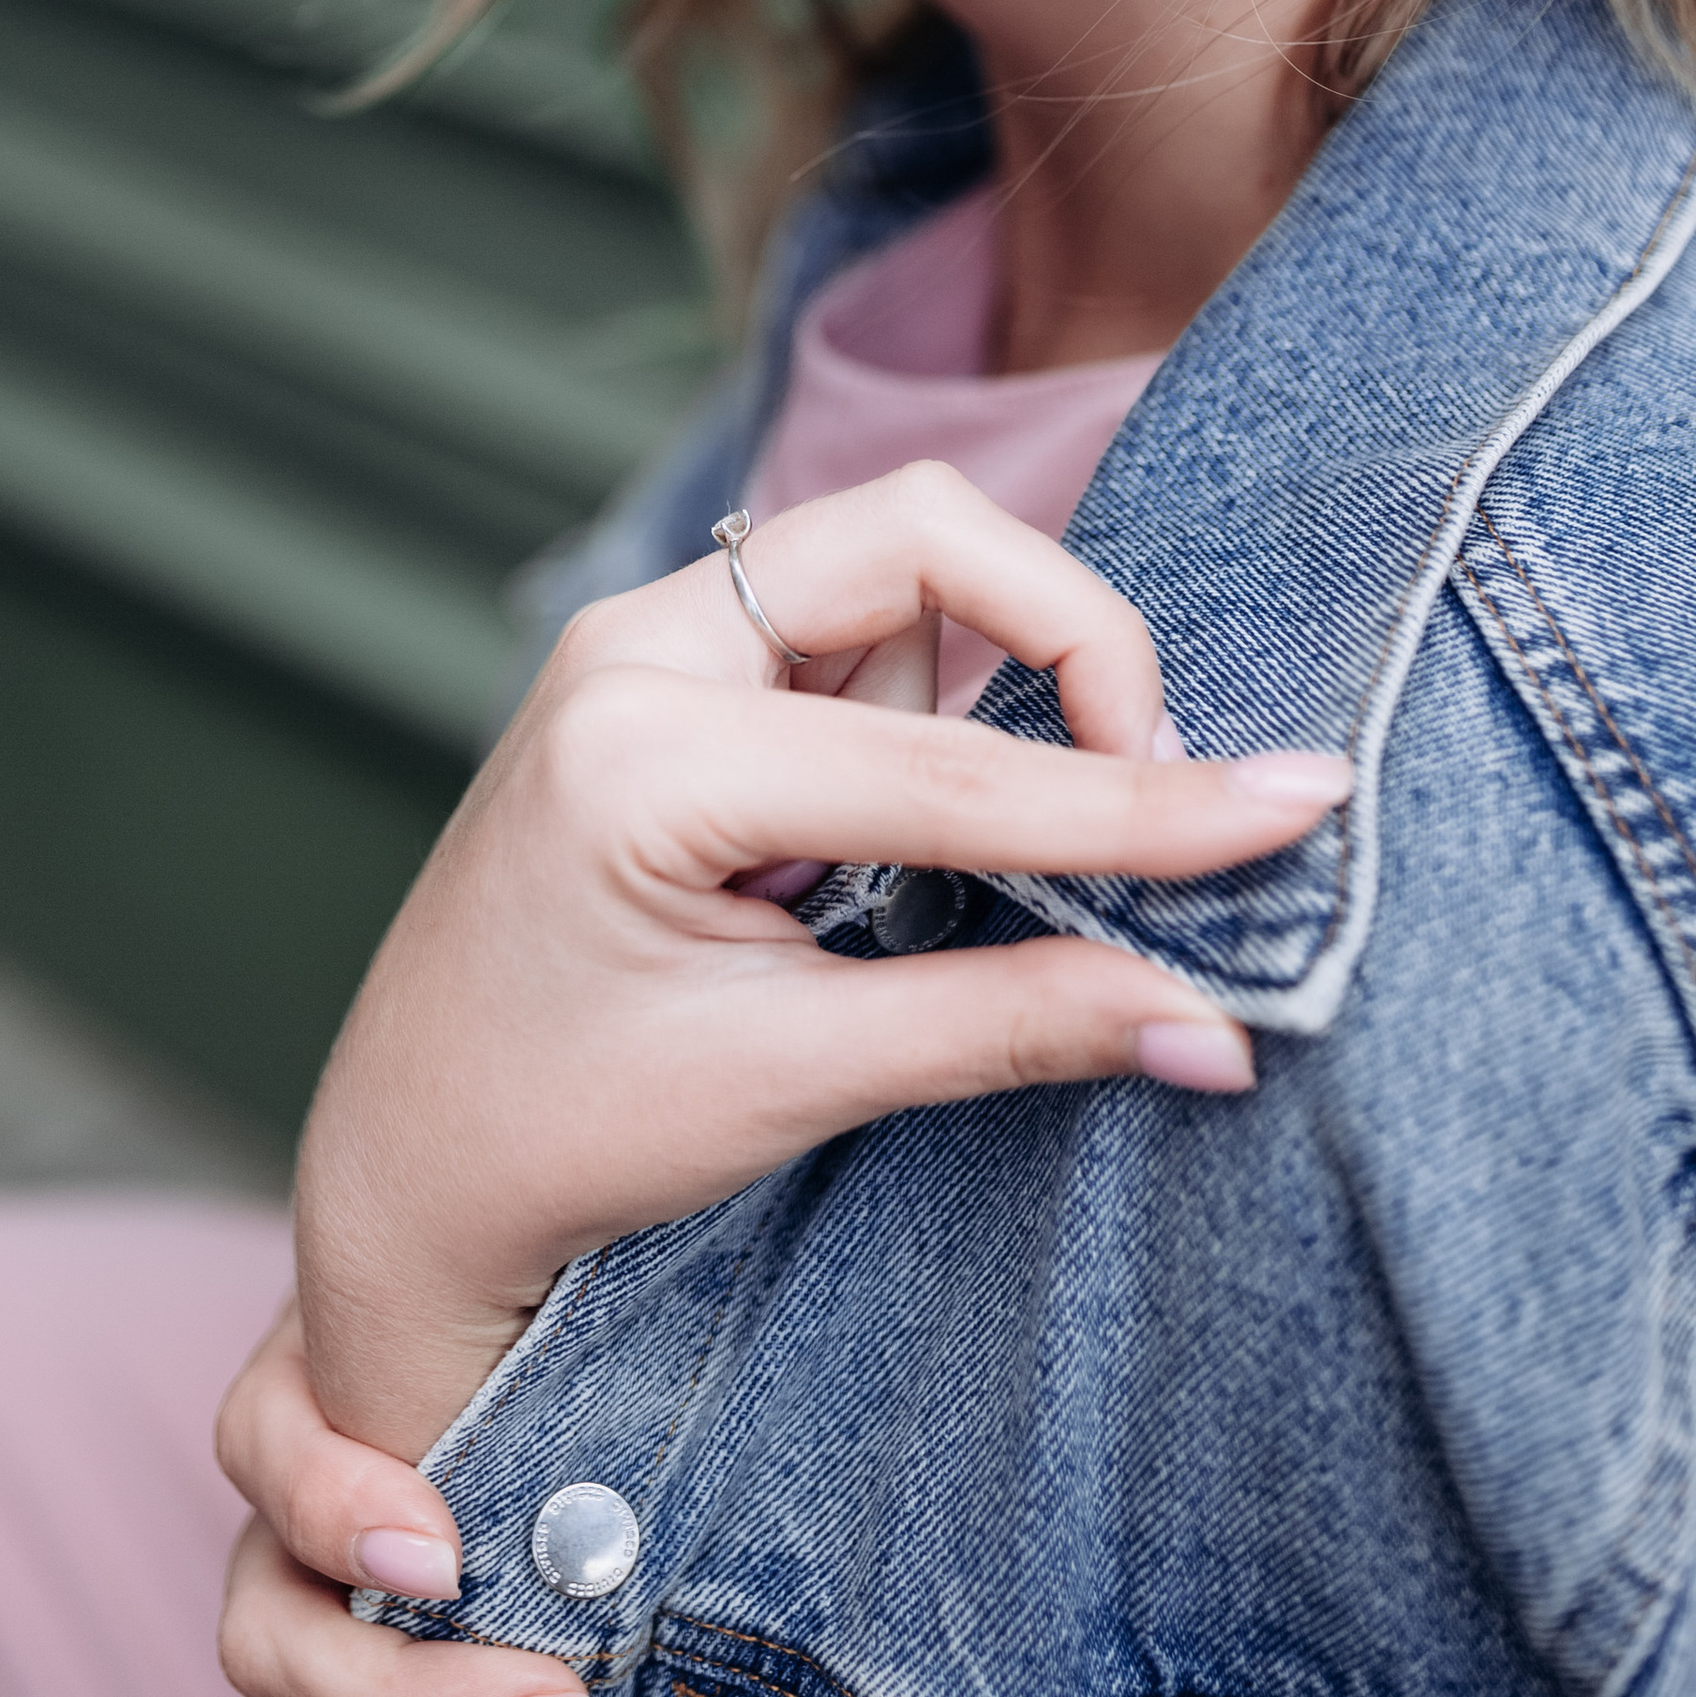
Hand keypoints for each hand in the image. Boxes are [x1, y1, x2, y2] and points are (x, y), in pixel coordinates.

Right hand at [217, 1300, 601, 1696]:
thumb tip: (601, 1389)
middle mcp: (295, 1517)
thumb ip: (537, 1348)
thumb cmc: (570, 1311)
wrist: (609, 1377)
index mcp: (314, 1389)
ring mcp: (321, 1620)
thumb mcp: (543, 1298)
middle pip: (267, 1636)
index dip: (331, 1509)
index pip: (261, 1445)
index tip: (446, 1559)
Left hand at [296, 460, 1349, 1457]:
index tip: (1290, 805)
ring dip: (985, 683)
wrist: (405, 1164)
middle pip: (918, 531)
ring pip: (899, 570)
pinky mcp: (676, 667)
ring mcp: (649, 642)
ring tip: (959, 868)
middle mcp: (634, 651)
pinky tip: (908, 834)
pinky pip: (854, 624)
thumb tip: (1212, 1021)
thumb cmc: (558, 1137)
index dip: (1136, 796)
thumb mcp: (789, 1084)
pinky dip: (931, 698)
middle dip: (1063, 632)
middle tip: (1147, 775)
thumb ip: (1007, 1024)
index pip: (946, 764)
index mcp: (638, 754)